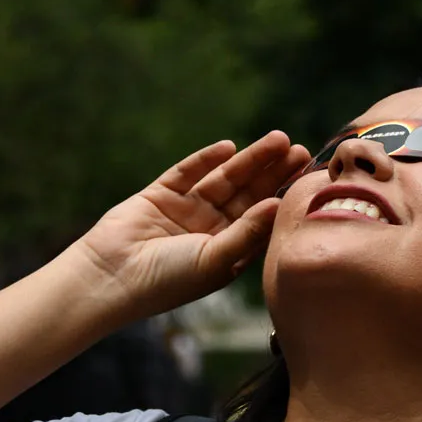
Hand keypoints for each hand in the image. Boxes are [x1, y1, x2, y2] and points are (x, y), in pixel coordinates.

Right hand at [73, 132, 307, 319]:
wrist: (112, 277)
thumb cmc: (168, 280)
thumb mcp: (216, 259)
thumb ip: (247, 231)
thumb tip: (280, 203)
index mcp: (228, 252)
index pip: (262, 219)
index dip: (284, 197)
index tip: (309, 179)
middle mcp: (210, 230)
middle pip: (248, 195)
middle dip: (272, 172)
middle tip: (298, 150)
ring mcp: (185, 211)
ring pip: (223, 179)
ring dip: (248, 160)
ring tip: (276, 140)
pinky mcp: (160, 195)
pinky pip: (187, 172)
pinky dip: (206, 159)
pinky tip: (229, 148)